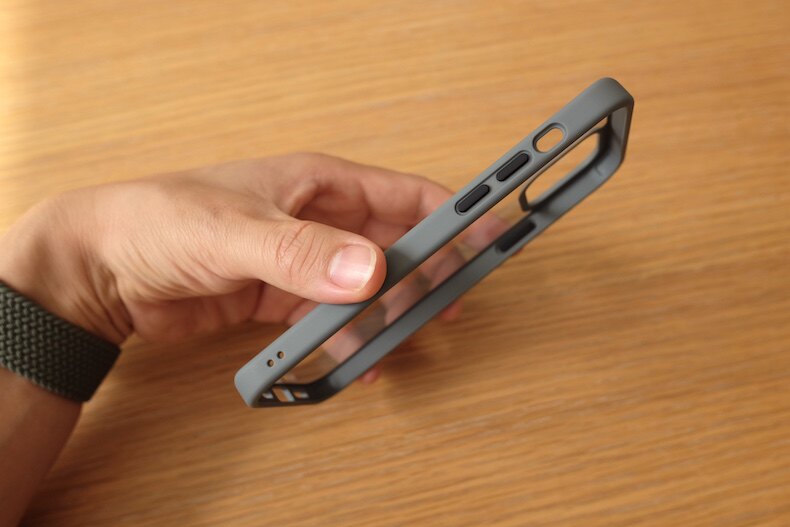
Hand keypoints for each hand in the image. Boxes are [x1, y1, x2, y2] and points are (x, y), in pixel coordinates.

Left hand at [0, 153, 459, 380]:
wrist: (103, 269)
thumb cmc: (161, 220)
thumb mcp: (235, 232)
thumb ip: (301, 252)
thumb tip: (370, 271)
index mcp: (318, 184)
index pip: (404, 194)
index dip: (450, 217)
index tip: (484, 243)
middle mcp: (319, 221)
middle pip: (395, 247)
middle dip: (427, 277)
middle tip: (449, 308)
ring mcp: (303, 263)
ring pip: (368, 290)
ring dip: (390, 315)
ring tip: (406, 343)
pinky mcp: (283, 300)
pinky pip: (334, 321)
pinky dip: (352, 340)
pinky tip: (363, 361)